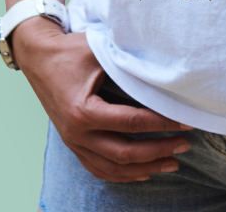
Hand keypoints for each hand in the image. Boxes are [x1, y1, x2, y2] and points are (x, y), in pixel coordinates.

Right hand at [11, 17, 193, 181]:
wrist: (38, 56)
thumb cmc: (71, 50)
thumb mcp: (100, 51)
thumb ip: (128, 64)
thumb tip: (163, 71)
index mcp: (84, 111)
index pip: (132, 122)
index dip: (162, 123)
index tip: (186, 121)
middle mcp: (77, 133)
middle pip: (125, 153)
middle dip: (158, 151)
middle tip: (185, 145)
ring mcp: (73, 142)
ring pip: (112, 168)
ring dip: (144, 168)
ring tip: (172, 163)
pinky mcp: (72, 144)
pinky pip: (98, 168)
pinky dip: (122, 174)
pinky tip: (143, 173)